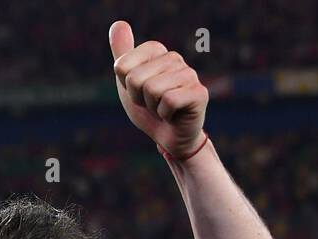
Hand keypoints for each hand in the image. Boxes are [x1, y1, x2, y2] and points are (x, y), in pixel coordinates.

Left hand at [109, 20, 208, 158]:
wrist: (170, 138)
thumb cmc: (150, 109)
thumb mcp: (128, 82)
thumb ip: (122, 54)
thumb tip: (118, 23)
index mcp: (157, 50)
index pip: (122, 66)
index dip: (126, 87)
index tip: (139, 94)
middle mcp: (174, 58)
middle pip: (136, 79)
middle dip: (139, 100)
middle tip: (152, 104)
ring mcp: (189, 74)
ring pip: (152, 90)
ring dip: (153, 108)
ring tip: (163, 109)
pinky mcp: (199, 93)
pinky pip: (169, 101)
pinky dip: (165, 115)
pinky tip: (174, 115)